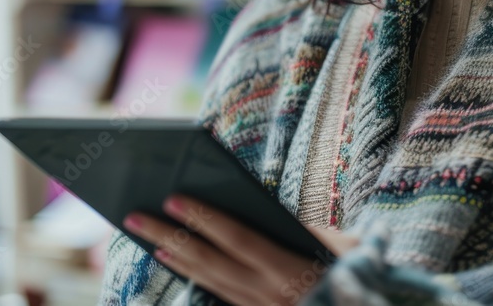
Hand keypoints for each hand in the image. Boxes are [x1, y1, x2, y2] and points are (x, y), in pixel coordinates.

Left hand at [122, 194, 359, 304]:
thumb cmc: (357, 277)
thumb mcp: (348, 250)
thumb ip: (309, 231)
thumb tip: (269, 210)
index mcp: (290, 270)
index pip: (240, 240)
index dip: (207, 219)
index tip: (175, 198)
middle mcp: (267, 293)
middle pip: (209, 261)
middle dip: (170, 237)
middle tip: (135, 215)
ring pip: (207, 279)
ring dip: (173, 256)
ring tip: (144, 233)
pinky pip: (215, 293)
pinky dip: (190, 274)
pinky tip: (171, 258)